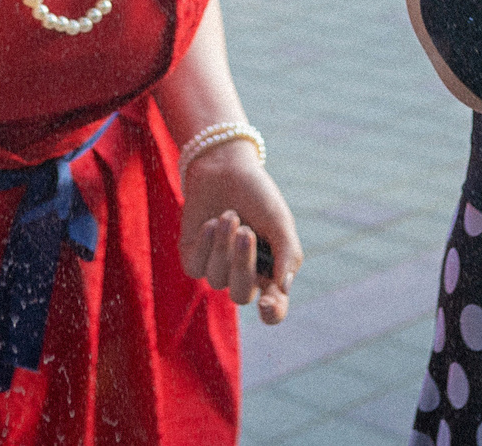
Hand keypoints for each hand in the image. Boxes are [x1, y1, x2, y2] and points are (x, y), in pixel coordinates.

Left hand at [178, 141, 301, 324]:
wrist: (224, 167)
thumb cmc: (258, 195)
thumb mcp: (280, 222)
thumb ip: (288, 255)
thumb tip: (284, 290)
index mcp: (269, 272)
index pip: (273, 308)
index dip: (272, 313)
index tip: (267, 304)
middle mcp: (243, 275)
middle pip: (241, 295)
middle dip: (242, 264)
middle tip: (246, 231)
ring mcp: (216, 267)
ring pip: (217, 279)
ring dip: (223, 246)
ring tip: (229, 215)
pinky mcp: (193, 257)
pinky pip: (197, 267)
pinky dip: (206, 243)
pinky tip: (212, 222)